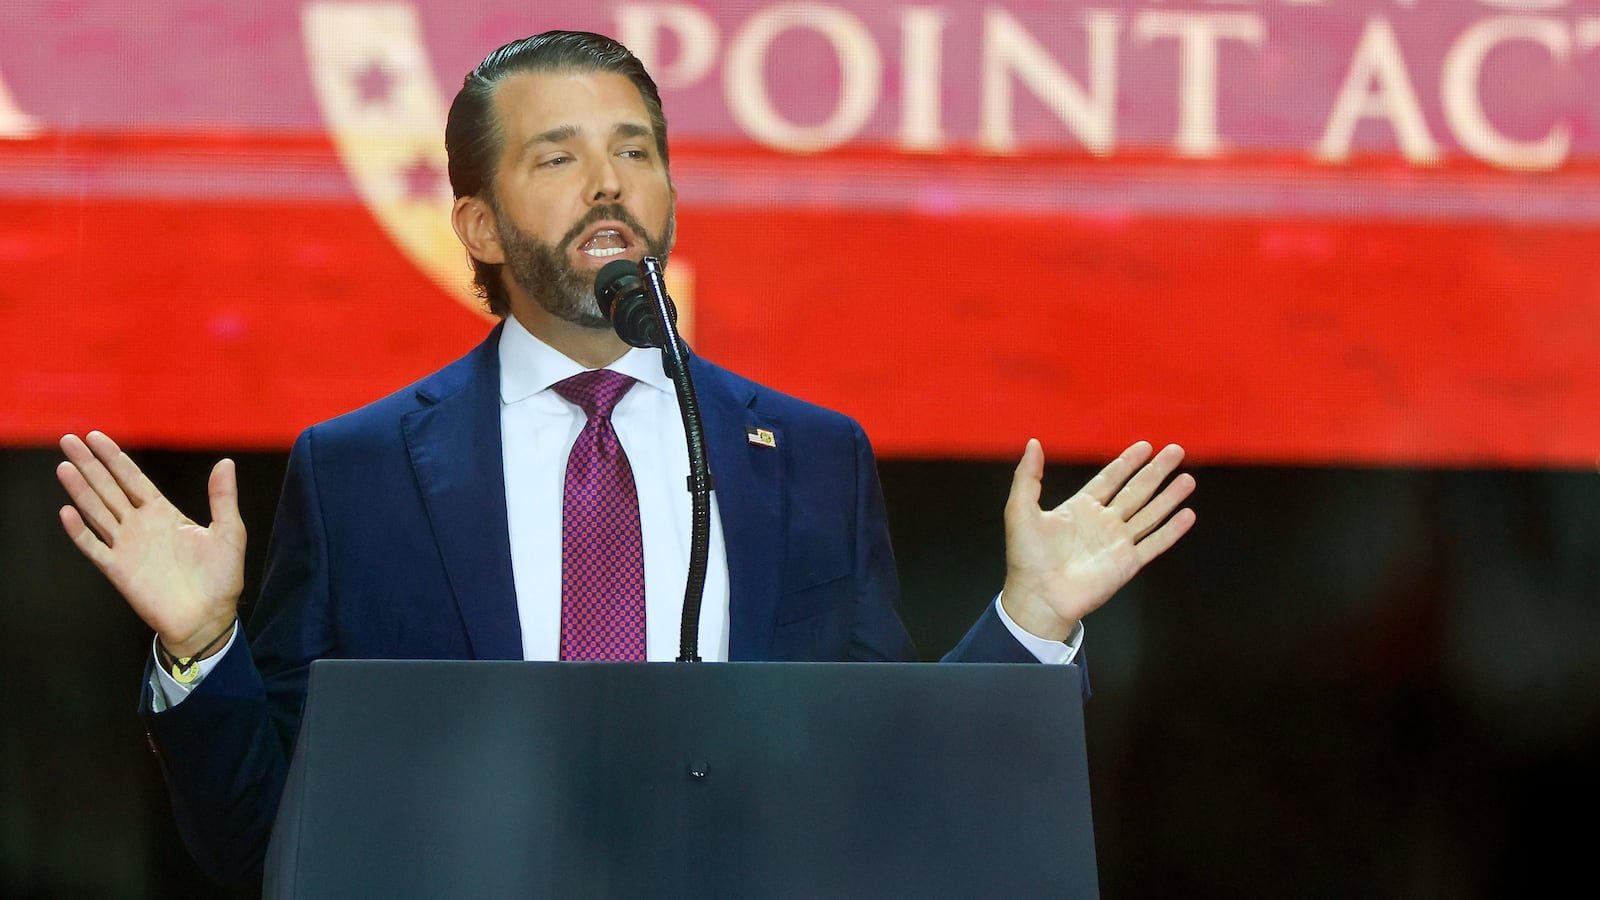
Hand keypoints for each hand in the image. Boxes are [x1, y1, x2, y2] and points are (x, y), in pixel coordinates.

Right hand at [56, 431, 245, 657]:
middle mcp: (140, 525)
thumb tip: (226, 463)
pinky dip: (79, 531)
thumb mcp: (229, 532)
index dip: (114, 458)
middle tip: (68, 440)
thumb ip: (223, 498)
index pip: (133, 479)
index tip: (95, 436)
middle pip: (109, 489)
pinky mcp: (118, 570)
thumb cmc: (221, 577)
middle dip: (89, 464)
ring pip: (97, 511)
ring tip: (64, 466)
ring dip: (81, 490)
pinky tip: (67, 512)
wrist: (208, 617)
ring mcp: (126, 547)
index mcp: (164, 513)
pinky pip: (94, 547)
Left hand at [1001, 439, 1195, 640]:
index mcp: (1080, 508)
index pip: (1109, 479)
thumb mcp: (1020, 509)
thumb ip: (1028, 476)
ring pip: (1150, 513)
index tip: (1146, 445)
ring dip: (1169, 496)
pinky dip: (1172, 530)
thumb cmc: (1028, 555)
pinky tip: (1188, 515)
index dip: (1127, 462)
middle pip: (1136, 491)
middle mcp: (1103, 522)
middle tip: (1176, 451)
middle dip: (1156, 471)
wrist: (1039, 596)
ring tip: (1189, 479)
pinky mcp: (1128, 563)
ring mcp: (1118, 543)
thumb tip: (1034, 443)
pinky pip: (1154, 543)